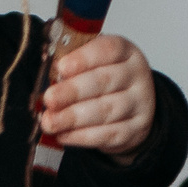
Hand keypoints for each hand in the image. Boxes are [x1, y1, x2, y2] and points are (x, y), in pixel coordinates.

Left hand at [36, 33, 155, 160]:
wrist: (133, 108)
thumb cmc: (107, 80)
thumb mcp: (94, 63)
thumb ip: (73, 65)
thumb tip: (48, 77)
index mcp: (125, 52)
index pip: (108, 50)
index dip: (83, 58)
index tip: (61, 67)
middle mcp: (136, 76)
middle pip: (105, 82)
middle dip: (72, 91)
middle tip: (49, 99)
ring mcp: (139, 104)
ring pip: (105, 111)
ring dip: (73, 118)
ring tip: (50, 121)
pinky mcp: (134, 130)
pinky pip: (107, 135)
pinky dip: (81, 136)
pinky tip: (64, 134)